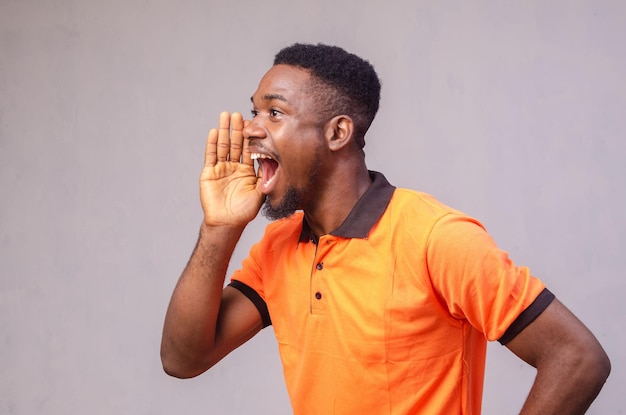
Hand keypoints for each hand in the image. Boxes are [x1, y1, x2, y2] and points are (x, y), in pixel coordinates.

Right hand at [200, 112, 263, 226]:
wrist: (227, 223)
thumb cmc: (244, 211)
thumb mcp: (260, 193)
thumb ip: (266, 178)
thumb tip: (276, 162)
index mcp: (246, 171)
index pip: (249, 150)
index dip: (250, 137)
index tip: (252, 123)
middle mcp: (234, 167)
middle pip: (236, 144)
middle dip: (237, 129)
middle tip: (238, 114)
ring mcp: (221, 168)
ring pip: (223, 146)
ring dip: (224, 131)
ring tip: (225, 115)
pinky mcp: (209, 172)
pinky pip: (211, 155)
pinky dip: (212, 143)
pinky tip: (215, 132)